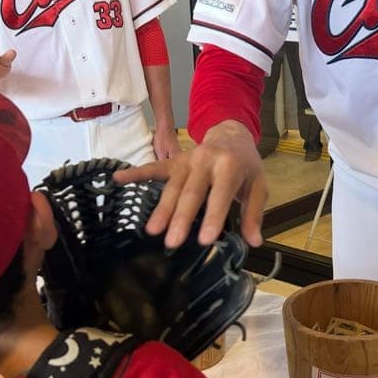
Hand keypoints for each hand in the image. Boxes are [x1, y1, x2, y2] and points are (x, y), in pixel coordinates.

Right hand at [115, 120, 266, 248]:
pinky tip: (118, 179)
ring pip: (172, 186)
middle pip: (191, 193)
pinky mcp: (173, 161)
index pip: (220, 196)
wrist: (232, 136)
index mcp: (230, 167)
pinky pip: (153, 167)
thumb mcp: (258, 187)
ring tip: (152, 230)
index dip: (213, 218)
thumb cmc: (245, 166)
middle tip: (172, 242)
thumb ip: (254, 214)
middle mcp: (205, 161)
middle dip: (181, 218)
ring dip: (161, 209)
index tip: (205, 240)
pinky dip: (136, 173)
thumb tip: (254, 241)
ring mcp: (186, 160)